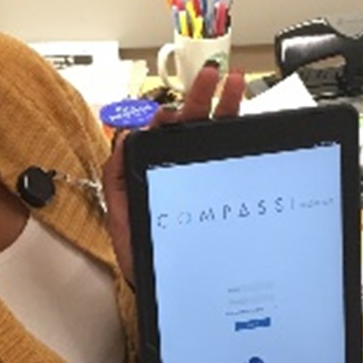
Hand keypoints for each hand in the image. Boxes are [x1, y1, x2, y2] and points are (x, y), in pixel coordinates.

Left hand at [102, 63, 245, 282]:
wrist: (161, 285)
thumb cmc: (141, 250)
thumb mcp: (119, 211)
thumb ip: (116, 174)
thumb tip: (125, 138)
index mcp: (155, 168)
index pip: (166, 132)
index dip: (174, 113)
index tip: (176, 105)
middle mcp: (181, 169)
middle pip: (194, 127)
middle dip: (203, 98)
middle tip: (213, 76)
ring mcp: (202, 179)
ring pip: (215, 137)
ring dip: (225, 108)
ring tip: (233, 85)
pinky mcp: (221, 193)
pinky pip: (231, 162)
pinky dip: (238, 138)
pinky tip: (246, 121)